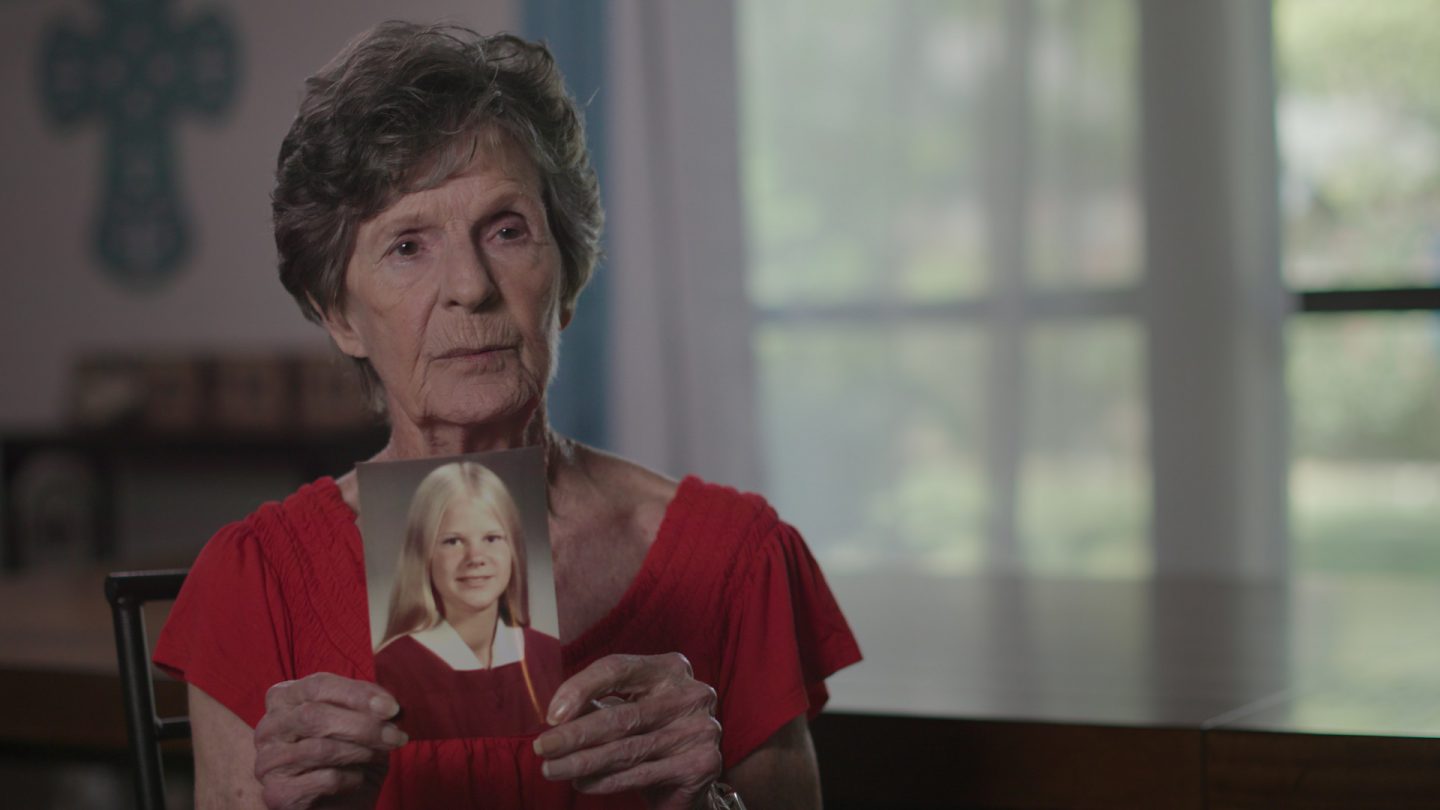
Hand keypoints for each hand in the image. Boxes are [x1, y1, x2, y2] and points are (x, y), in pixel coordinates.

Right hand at [252, 672, 406, 809]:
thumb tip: (387, 704)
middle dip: (363, 725)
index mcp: (284, 698)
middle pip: (315, 715)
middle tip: (396, 736)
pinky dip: (351, 778)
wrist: (339, 803)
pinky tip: (357, 778)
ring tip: (379, 755)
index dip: (357, 694)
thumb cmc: (349, 757)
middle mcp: (269, 727)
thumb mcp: (363, 725)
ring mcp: (268, 762)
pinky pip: (323, 779)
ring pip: (320, 749)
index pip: (318, 685)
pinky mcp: (276, 794)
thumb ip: (369, 708)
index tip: (392, 708)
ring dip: (361, 751)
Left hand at [534, 653, 722, 809]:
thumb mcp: (628, 706)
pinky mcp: (701, 764)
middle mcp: (690, 694)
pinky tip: (583, 783)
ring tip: (552, 769)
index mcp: (669, 668)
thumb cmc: (652, 731)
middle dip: (574, 734)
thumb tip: (557, 714)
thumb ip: (598, 703)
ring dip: (583, 762)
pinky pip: (642, 774)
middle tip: (542, 747)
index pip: (618, 668)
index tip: (552, 714)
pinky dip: (606, 781)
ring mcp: (699, 729)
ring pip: (627, 749)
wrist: (692, 772)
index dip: (581, 688)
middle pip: (621, 715)